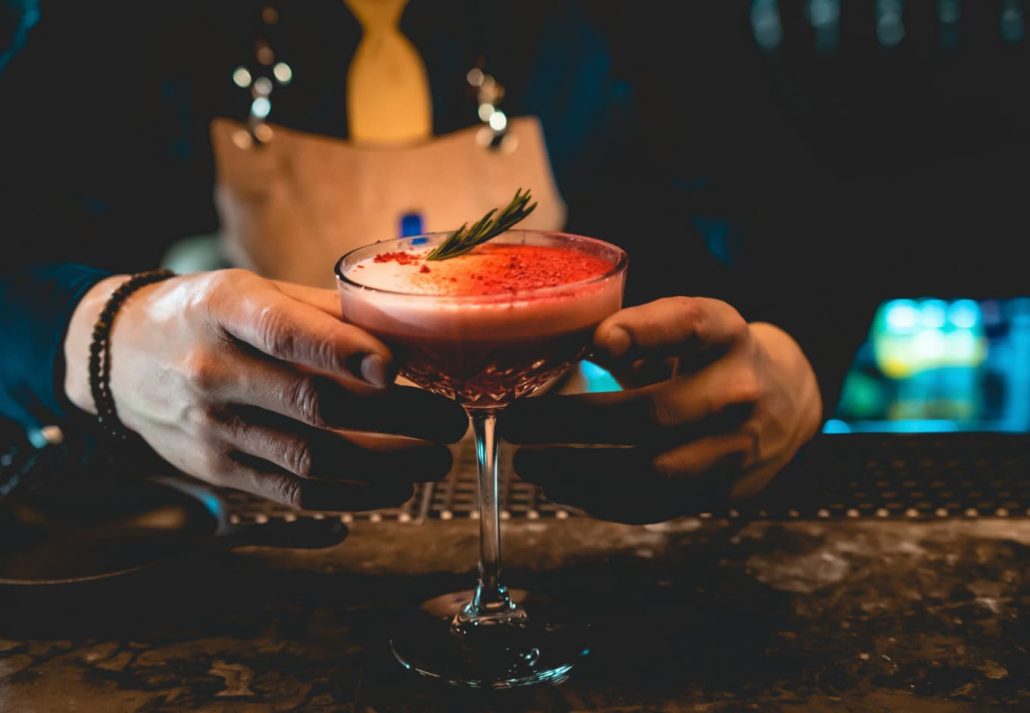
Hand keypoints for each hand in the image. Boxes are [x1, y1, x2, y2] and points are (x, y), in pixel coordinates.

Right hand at [64, 269, 467, 509]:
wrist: (120, 360)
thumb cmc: (208, 317)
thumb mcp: (253, 291)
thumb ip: (326, 312)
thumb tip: (410, 330)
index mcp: (227, 308)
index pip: (288, 332)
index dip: (345, 352)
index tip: (398, 369)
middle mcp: (214, 369)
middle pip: (314, 404)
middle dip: (396, 419)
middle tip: (450, 422)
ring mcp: (212, 427)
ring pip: (310, 459)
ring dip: (385, 466)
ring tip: (434, 461)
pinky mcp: (217, 470)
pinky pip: (291, 493)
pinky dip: (350, 496)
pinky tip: (392, 488)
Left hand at [504, 297, 821, 522]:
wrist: (787, 399)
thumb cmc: (711, 357)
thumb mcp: (686, 324)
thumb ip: (634, 330)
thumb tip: (559, 342)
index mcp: (725, 334)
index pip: (689, 326)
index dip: (643, 333)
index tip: (596, 343)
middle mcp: (738, 390)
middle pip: (654, 414)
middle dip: (575, 423)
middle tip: (518, 422)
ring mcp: (737, 447)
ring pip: (653, 471)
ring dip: (580, 473)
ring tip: (531, 465)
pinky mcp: (725, 491)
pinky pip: (657, 505)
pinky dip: (601, 501)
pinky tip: (563, 487)